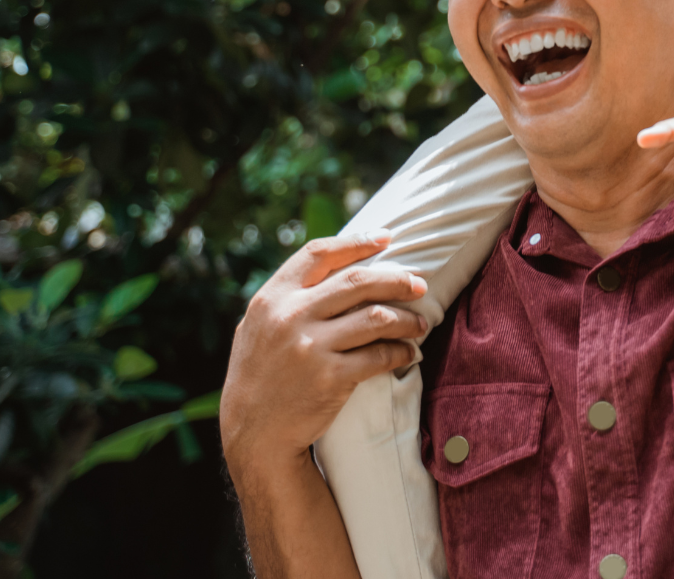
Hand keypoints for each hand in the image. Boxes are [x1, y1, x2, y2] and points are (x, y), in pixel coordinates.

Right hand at [219, 232, 427, 471]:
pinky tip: (409, 353)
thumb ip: (289, 297)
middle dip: (396, 280)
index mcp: (271, 298)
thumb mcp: (259, 326)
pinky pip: (379, 356)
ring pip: (377, 317)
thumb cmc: (261, 376)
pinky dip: (401, 352)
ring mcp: (310, 347)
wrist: (253, 435)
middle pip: (357, 281)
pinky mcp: (331, 378)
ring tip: (420, 323)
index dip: (355, 242)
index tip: (386, 237)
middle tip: (420, 285)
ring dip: (406, 319)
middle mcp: (290, 317)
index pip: (319, 254)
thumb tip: (338, 265)